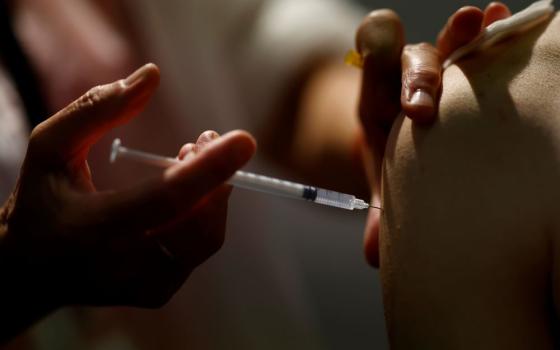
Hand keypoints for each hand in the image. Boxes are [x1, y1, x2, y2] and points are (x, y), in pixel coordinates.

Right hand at [0, 64, 255, 340]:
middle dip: (213, 175)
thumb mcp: (50, 148)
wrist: (31, 272)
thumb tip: (153, 75)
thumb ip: (96, 109)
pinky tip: (183, 193)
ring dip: (212, 192)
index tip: (244, 141)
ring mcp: (143, 287)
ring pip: (206, 236)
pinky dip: (202, 213)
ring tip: (188, 160)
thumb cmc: (41, 202)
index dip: (208, 169)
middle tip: (201, 140)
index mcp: (89, 229)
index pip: (165, 200)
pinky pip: (199, 248)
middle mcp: (120, 267)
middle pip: (197, 222)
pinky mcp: (158, 293)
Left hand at [356, 3, 510, 266]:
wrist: (410, 152)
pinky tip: (506, 23)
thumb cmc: (397, 167)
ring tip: (482, 19)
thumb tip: (374, 253)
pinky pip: (479, 51)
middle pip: (411, 63)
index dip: (378, 63)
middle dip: (422, 76)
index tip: (405, 92)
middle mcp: (409, 82)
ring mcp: (442, 73)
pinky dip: (490, 38)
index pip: (373, 71)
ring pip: (447, 48)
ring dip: (462, 36)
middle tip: (427, 103)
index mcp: (379, 102)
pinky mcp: (471, 74)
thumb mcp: (387, 186)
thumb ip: (381, 213)